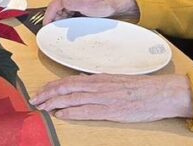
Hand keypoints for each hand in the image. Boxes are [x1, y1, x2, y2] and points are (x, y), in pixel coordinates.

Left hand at [30, 74, 192, 121]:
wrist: (160, 93)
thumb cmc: (139, 88)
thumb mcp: (115, 82)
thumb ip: (97, 84)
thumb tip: (81, 86)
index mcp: (98, 79)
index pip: (68, 81)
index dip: (51, 86)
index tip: (40, 91)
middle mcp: (97, 86)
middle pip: (66, 88)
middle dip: (47, 93)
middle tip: (33, 99)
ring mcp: (103, 98)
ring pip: (72, 98)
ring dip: (54, 103)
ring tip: (41, 107)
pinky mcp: (111, 110)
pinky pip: (86, 110)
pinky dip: (71, 112)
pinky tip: (60, 114)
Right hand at [42, 0, 138, 23]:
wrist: (114, 7)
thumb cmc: (103, 5)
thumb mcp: (88, 6)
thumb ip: (74, 4)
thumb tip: (61, 6)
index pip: (53, 5)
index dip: (48, 17)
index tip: (46, 27)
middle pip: (55, 10)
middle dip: (54, 20)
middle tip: (56, 31)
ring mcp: (73, 2)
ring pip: (61, 13)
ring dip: (61, 22)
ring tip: (64, 31)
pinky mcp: (76, 7)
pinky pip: (67, 15)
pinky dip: (66, 22)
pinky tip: (71, 28)